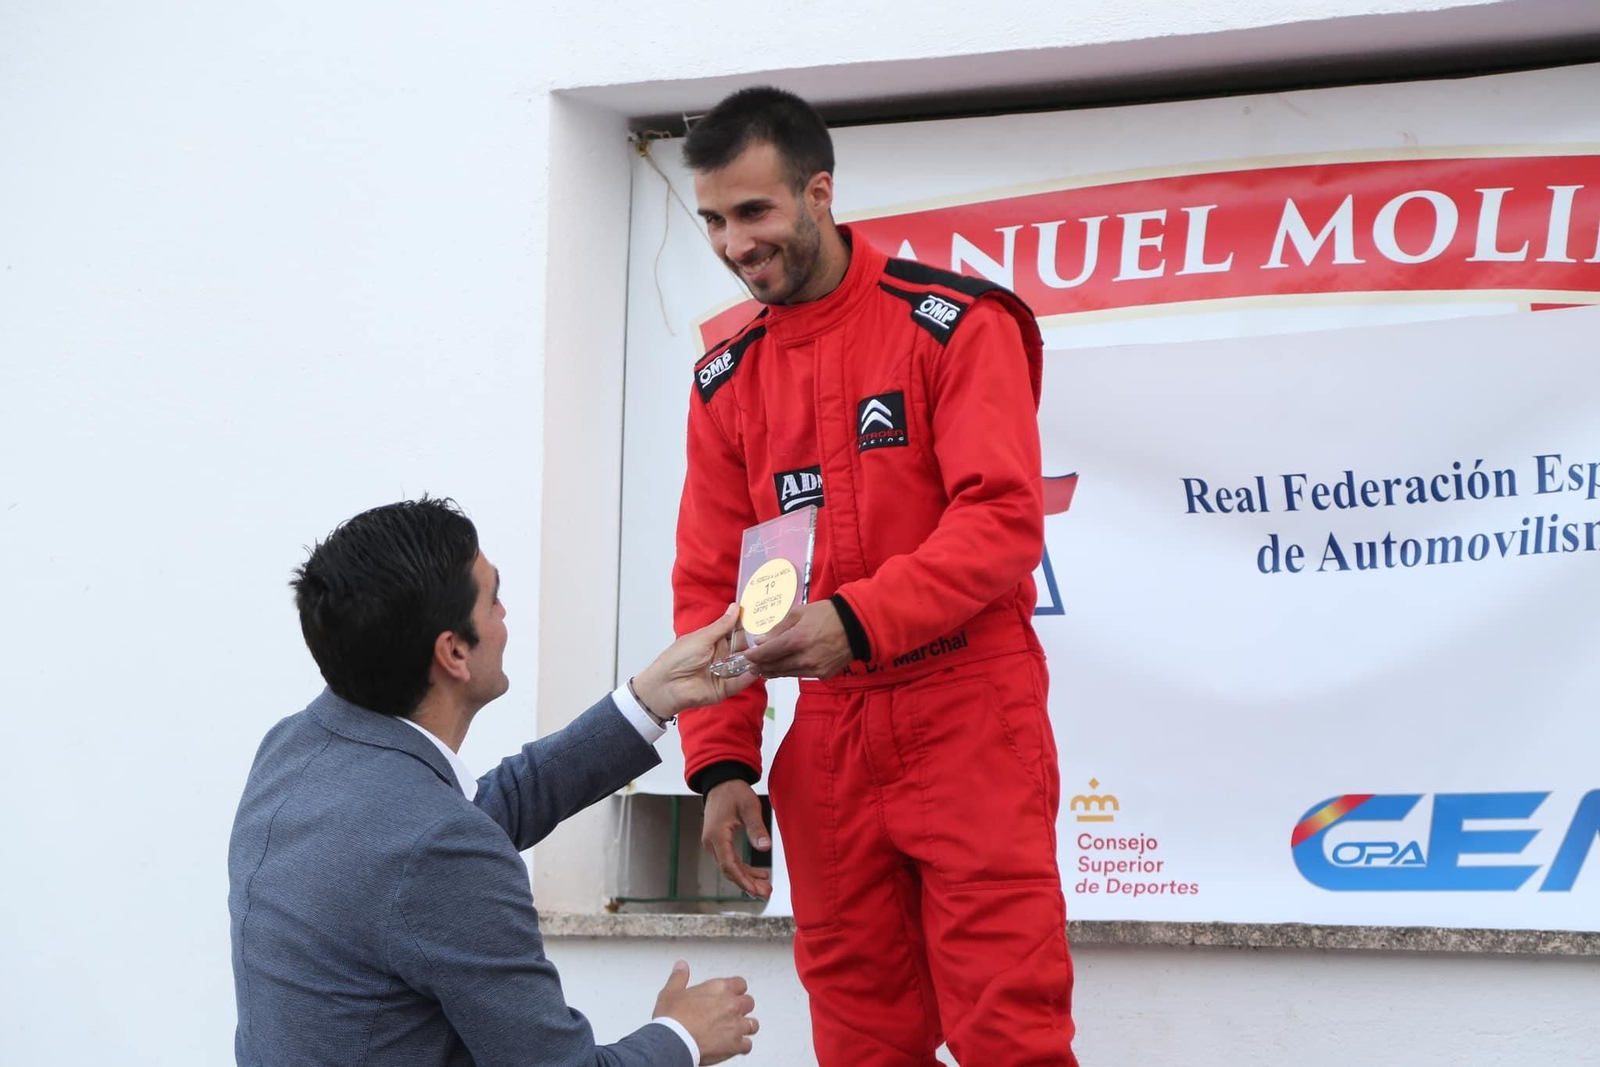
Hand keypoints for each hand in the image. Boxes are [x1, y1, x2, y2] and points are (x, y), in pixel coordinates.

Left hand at [633, 604, 759, 720]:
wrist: (666, 685)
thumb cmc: (678, 658)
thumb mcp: (702, 637)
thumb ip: (722, 625)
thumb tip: (735, 607)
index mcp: (715, 640)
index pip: (736, 630)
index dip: (749, 624)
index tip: (764, 616)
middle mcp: (722, 655)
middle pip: (745, 647)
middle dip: (757, 641)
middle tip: (772, 634)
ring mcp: (725, 672)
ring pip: (746, 664)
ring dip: (756, 658)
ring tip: (768, 650)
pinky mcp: (726, 688)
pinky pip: (742, 681)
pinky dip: (751, 675)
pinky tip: (759, 667)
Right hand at [653, 959, 757, 1063]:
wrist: (674, 1042)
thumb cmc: (673, 1019)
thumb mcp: (671, 992)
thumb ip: (679, 977)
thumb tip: (681, 966)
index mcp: (719, 989)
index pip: (740, 983)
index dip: (736, 989)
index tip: (731, 993)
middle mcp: (731, 1005)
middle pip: (748, 1003)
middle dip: (741, 1007)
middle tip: (731, 1012)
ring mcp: (735, 1026)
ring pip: (753, 1024)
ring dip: (745, 1026)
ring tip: (736, 1029)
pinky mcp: (735, 1045)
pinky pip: (747, 1045)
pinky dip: (742, 1046)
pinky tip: (735, 1046)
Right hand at [701, 780, 771, 898]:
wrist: (721, 781)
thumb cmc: (734, 792)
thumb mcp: (749, 806)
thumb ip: (757, 828)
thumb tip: (765, 848)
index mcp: (717, 835)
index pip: (728, 865)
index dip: (742, 880)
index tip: (755, 890)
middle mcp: (711, 842)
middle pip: (729, 870)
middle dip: (747, 883)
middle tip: (766, 892)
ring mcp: (713, 843)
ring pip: (730, 867)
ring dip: (747, 877)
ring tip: (765, 885)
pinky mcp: (718, 842)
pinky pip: (730, 860)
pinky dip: (743, 868)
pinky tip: (759, 872)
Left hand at [740, 599, 852, 679]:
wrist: (856, 626)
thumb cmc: (826, 614)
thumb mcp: (799, 612)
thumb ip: (778, 627)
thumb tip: (760, 640)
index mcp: (797, 640)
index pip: (768, 653)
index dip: (754, 656)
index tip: (746, 657)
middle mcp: (804, 658)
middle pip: (775, 667)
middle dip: (761, 666)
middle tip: (750, 667)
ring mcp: (814, 668)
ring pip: (786, 674)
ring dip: (773, 672)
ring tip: (763, 670)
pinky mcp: (823, 674)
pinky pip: (801, 674)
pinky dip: (790, 672)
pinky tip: (784, 668)